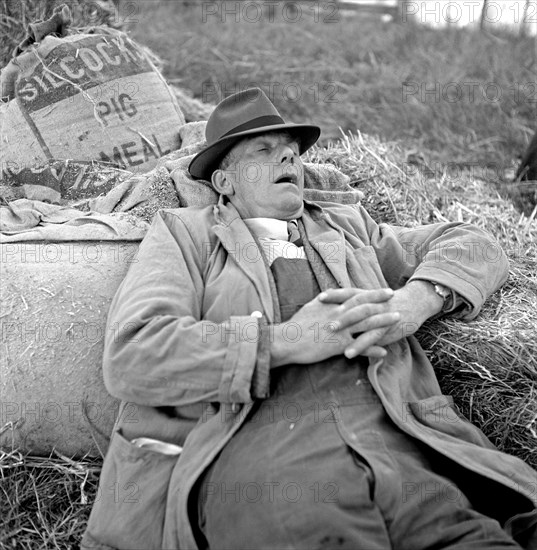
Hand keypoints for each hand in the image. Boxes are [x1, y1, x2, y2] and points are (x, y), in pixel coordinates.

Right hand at [270, 288, 398, 366]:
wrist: (286, 340)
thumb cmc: (296, 324)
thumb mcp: (311, 307)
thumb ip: (325, 301)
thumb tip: (332, 294)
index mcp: (332, 306)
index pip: (356, 296)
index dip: (372, 293)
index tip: (385, 290)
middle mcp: (338, 315)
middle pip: (364, 306)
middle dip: (382, 302)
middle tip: (396, 299)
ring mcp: (339, 330)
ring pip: (365, 323)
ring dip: (383, 321)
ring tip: (397, 319)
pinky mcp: (337, 345)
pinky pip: (359, 347)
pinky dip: (372, 350)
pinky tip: (384, 352)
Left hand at [319, 281, 443, 358]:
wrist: (415, 303)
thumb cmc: (388, 303)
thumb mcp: (372, 299)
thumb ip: (356, 302)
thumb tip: (336, 307)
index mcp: (367, 296)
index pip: (349, 293)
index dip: (335, 295)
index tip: (319, 298)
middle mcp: (373, 304)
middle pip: (353, 307)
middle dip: (338, 314)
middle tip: (322, 321)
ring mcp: (381, 316)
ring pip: (362, 322)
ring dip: (347, 330)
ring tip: (330, 336)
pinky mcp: (387, 329)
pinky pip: (372, 338)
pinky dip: (360, 346)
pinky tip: (348, 354)